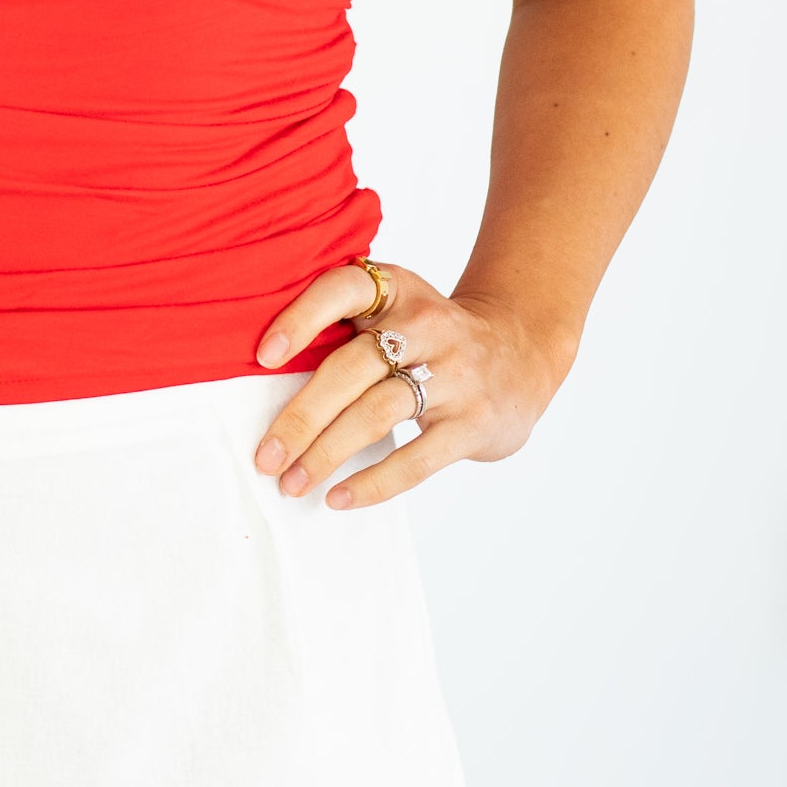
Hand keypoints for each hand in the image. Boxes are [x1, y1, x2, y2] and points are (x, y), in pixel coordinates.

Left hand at [251, 261, 560, 510]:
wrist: (523, 350)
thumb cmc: (433, 336)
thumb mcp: (399, 307)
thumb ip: (347, 327)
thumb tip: (264, 378)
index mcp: (397, 289)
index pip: (343, 289)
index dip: (301, 318)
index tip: (263, 356)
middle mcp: (426, 325)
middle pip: (351, 368)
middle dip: (301, 417)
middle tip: (265, 456)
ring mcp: (454, 374)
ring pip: (376, 414)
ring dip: (326, 453)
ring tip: (292, 483)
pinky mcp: (472, 421)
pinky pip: (414, 459)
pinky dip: (372, 482)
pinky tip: (338, 497)